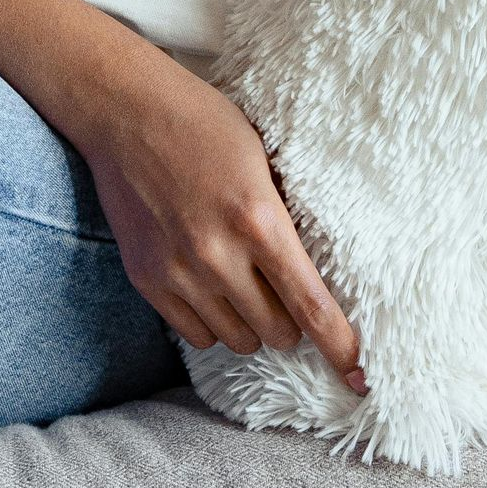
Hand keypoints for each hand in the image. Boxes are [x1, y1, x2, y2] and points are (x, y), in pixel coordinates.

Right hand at [75, 46, 368, 395]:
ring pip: (238, 340)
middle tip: (287, 294)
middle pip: (277, 333)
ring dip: (251, 323)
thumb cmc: (203, 123)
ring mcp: (178, 272)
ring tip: (246, 285)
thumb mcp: (263, 158)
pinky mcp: (147, 280)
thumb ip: (286, 216)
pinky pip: (195, 335)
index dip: (341, 348)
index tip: (359, 376)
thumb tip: (319, 270)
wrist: (126, 111)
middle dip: (291, 321)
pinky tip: (213, 288)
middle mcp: (218, 255)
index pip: (312, 307)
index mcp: (259, 219)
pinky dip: (213, 323)